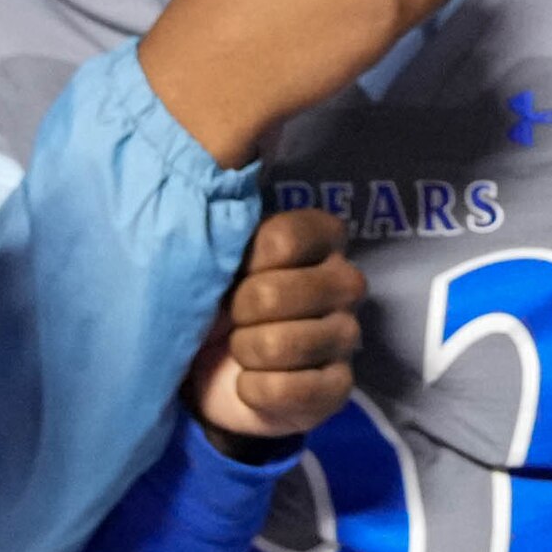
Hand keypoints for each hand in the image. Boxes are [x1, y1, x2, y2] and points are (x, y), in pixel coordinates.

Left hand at [188, 207, 364, 442]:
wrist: (206, 374)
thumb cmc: (210, 300)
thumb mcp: (211, 253)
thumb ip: (221, 213)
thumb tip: (205, 159)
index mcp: (318, 239)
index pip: (289, 236)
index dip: (249, 262)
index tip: (231, 272)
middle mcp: (342, 280)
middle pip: (283, 291)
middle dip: (239, 313)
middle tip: (231, 319)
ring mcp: (345, 335)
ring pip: (288, 343)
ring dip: (246, 354)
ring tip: (239, 353)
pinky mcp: (340, 387)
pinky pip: (298, 390)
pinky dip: (259, 392)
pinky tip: (250, 385)